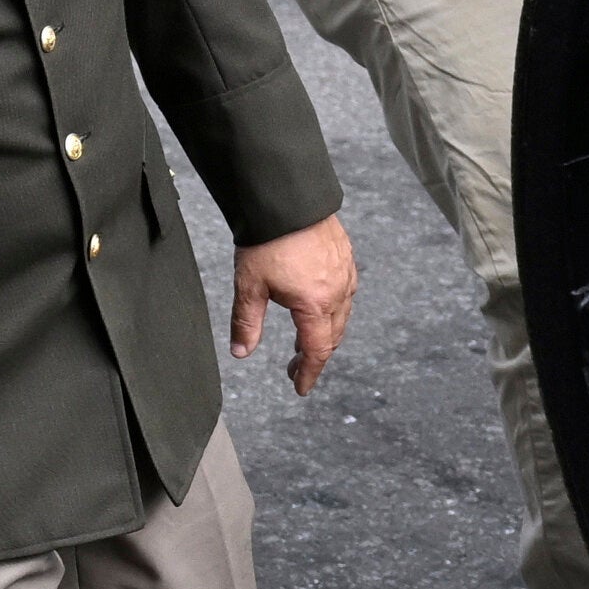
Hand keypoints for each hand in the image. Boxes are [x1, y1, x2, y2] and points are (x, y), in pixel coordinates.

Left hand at [227, 215, 354, 394]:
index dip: (308, 373)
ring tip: (307, 338)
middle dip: (315, 355)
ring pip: (342, 315)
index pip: (317, 351)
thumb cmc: (268, 241)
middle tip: (294, 365)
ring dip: (326, 333)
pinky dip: (335, 308)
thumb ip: (247, 323)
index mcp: (315, 305)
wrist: (287, 201)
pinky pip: (347, 292)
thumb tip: (241, 352)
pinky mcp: (347, 258)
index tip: (300, 387)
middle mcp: (337, 293)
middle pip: (332, 336)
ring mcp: (346, 274)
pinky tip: (321, 304)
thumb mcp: (250, 287)